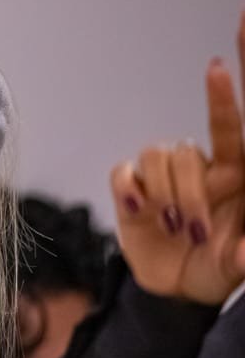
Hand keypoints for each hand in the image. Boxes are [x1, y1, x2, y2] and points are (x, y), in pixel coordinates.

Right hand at [109, 10, 244, 305]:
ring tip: (175, 230)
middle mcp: (200, 167)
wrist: (177, 291)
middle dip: (189, 189)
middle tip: (197, 231)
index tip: (217, 66)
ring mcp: (163, 176)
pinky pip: (124, 171)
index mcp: (235, 174)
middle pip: (187, 148)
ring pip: (157, 157)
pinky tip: (141, 212)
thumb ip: (243, 254)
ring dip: (165, 197)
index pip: (232, 128)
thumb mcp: (238, 264)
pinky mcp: (130, 187)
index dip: (223, 96)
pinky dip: (129, 190)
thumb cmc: (219, 267)